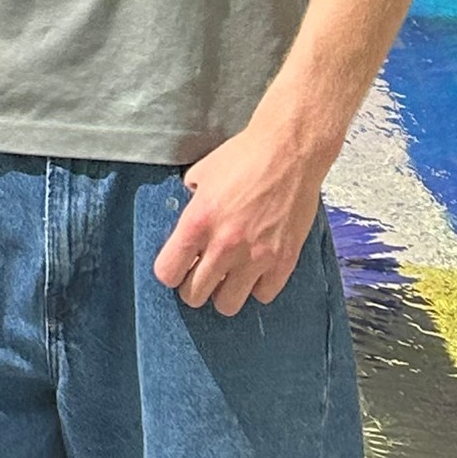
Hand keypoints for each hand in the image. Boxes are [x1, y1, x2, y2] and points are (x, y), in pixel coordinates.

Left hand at [151, 120, 325, 313]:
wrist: (288, 153)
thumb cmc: (243, 157)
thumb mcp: (201, 174)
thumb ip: (191, 205)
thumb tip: (187, 227)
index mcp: (198, 221)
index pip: (168, 272)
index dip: (169, 271)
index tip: (176, 266)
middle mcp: (225, 245)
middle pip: (194, 295)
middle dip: (192, 286)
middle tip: (200, 273)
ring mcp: (256, 257)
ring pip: (228, 304)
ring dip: (223, 292)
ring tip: (227, 275)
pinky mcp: (283, 262)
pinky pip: (262, 295)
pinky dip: (256, 287)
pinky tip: (255, 269)